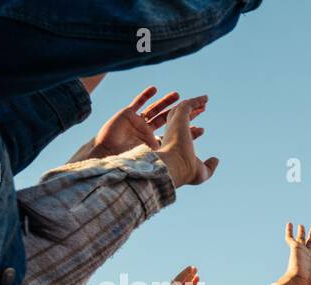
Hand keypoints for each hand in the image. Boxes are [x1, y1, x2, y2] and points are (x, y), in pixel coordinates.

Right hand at [78, 87, 204, 160]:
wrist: (107, 158)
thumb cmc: (127, 165)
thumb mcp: (155, 165)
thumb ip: (172, 166)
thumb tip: (195, 168)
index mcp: (156, 144)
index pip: (176, 137)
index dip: (189, 133)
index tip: (203, 130)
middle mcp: (148, 132)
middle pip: (170, 121)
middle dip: (185, 115)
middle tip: (200, 109)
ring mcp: (137, 123)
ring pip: (155, 110)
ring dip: (167, 102)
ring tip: (178, 96)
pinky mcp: (127, 115)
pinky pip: (137, 102)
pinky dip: (145, 95)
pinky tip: (154, 89)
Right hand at [155, 96, 217, 187]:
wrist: (176, 166)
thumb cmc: (186, 172)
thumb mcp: (202, 172)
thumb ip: (209, 166)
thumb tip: (216, 159)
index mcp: (174, 146)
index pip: (183, 135)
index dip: (193, 132)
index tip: (202, 130)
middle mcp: (172, 134)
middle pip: (180, 119)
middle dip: (190, 113)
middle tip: (201, 109)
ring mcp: (174, 125)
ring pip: (182, 109)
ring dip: (193, 104)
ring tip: (204, 101)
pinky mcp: (179, 118)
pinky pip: (187, 105)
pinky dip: (196, 100)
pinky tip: (206, 98)